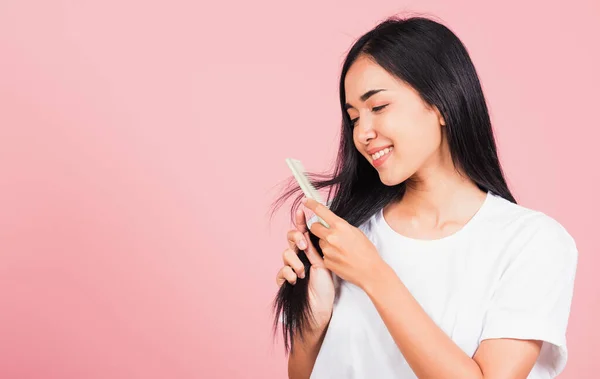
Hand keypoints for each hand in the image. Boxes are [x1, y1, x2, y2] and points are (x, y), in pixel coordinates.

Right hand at [275, 207, 334, 329]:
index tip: (301, 210)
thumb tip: (318, 227)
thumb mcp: (325, 261)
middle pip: (291, 237)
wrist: (322, 306)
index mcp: (310, 248)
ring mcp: (292, 266)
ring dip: (295, 261)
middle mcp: (300, 255)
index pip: (304, 230)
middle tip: (304, 245)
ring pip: (285, 253)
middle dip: (296, 238)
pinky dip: (288, 274)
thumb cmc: (327, 284)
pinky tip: (296, 279)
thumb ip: (318, 246)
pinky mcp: (287, 280)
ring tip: (303, 272)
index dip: (301, 219)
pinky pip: (281, 271)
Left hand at [301, 197, 386, 290]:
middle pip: (313, 227)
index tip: (305, 201)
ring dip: (326, 243)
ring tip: (340, 249)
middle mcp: (331, 237)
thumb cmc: (366, 251)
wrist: (370, 271)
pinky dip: (329, 255)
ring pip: (319, 242)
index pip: (321, 211)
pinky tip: (340, 258)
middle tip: (326, 231)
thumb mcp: (356, 232)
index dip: (311, 204)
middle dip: (317, 227)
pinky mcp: (326, 261)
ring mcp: (327, 250)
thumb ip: (341, 226)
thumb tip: (332, 224)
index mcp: (340, 226)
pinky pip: (323, 254)